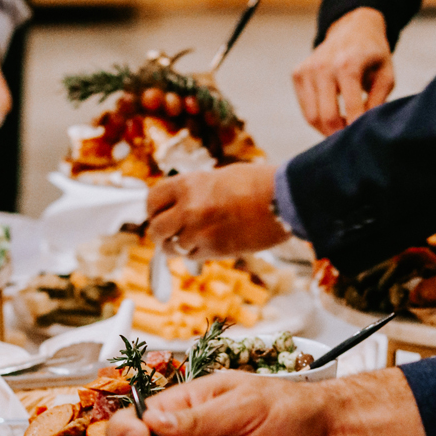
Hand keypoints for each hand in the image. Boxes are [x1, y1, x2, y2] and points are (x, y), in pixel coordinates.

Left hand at [146, 163, 288, 257]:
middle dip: (160, 232)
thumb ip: (194, 191)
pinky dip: (194, 254)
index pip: (151, 200)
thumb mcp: (217, 178)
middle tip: (168, 232)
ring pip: (171, 248)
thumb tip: (178, 204)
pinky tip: (205, 245)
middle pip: (155, 229)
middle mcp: (188, 209)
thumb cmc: (256, 183)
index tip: (158, 213)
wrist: (283, 200)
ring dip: (176, 246)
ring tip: (188, 241)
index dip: (153, 209)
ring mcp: (200, 232)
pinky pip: (191, 257)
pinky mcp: (214, 251)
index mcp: (187, 185)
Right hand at [293, 7, 393, 135]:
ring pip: (312, 117)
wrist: (353, 28)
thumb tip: (363, 129)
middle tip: (350, 140)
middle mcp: (323, 66)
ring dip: (327, 130)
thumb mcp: (386, 75)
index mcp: (348, 64)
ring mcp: (307, 69)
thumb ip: (378, 102)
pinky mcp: (298, 74)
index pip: (351, 109)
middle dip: (338, 134)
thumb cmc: (373, 55)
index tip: (362, 138)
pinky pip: (306, 109)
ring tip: (342, 128)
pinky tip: (332, 115)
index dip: (357, 129)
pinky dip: (318, 118)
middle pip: (326, 117)